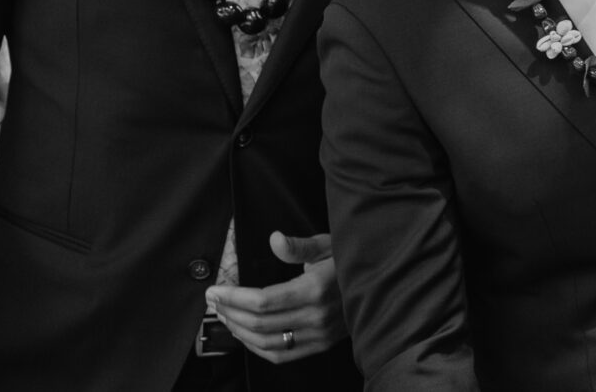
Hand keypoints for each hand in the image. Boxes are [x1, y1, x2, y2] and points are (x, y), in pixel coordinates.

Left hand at [206, 232, 343, 363]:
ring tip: (225, 317)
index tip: (215, 291)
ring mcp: (319, 333)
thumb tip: (274, 240)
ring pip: (266, 342)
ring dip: (239, 331)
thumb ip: (298, 247)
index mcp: (316, 289)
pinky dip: (257, 349)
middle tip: (214, 301)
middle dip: (229, 312)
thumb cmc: (350, 260)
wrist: (380, 282)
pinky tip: (245, 336)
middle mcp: (316, 315)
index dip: (232, 297)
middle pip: (259, 323)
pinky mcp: (320, 344)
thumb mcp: (328, 245)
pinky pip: (281, 354)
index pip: (261, 301)